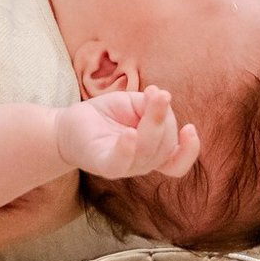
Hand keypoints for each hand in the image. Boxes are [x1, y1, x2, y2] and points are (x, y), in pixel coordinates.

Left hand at [54, 86, 200, 181]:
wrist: (69, 124)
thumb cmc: (105, 115)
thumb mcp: (133, 103)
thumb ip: (150, 104)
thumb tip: (162, 97)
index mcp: (152, 152)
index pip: (176, 162)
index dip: (190, 150)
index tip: (190, 128)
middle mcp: (141, 163)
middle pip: (165, 147)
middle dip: (164, 118)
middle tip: (157, 94)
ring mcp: (123, 166)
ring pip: (147, 152)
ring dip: (153, 124)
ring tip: (152, 99)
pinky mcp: (103, 164)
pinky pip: (120, 162)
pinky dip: (127, 148)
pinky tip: (130, 133)